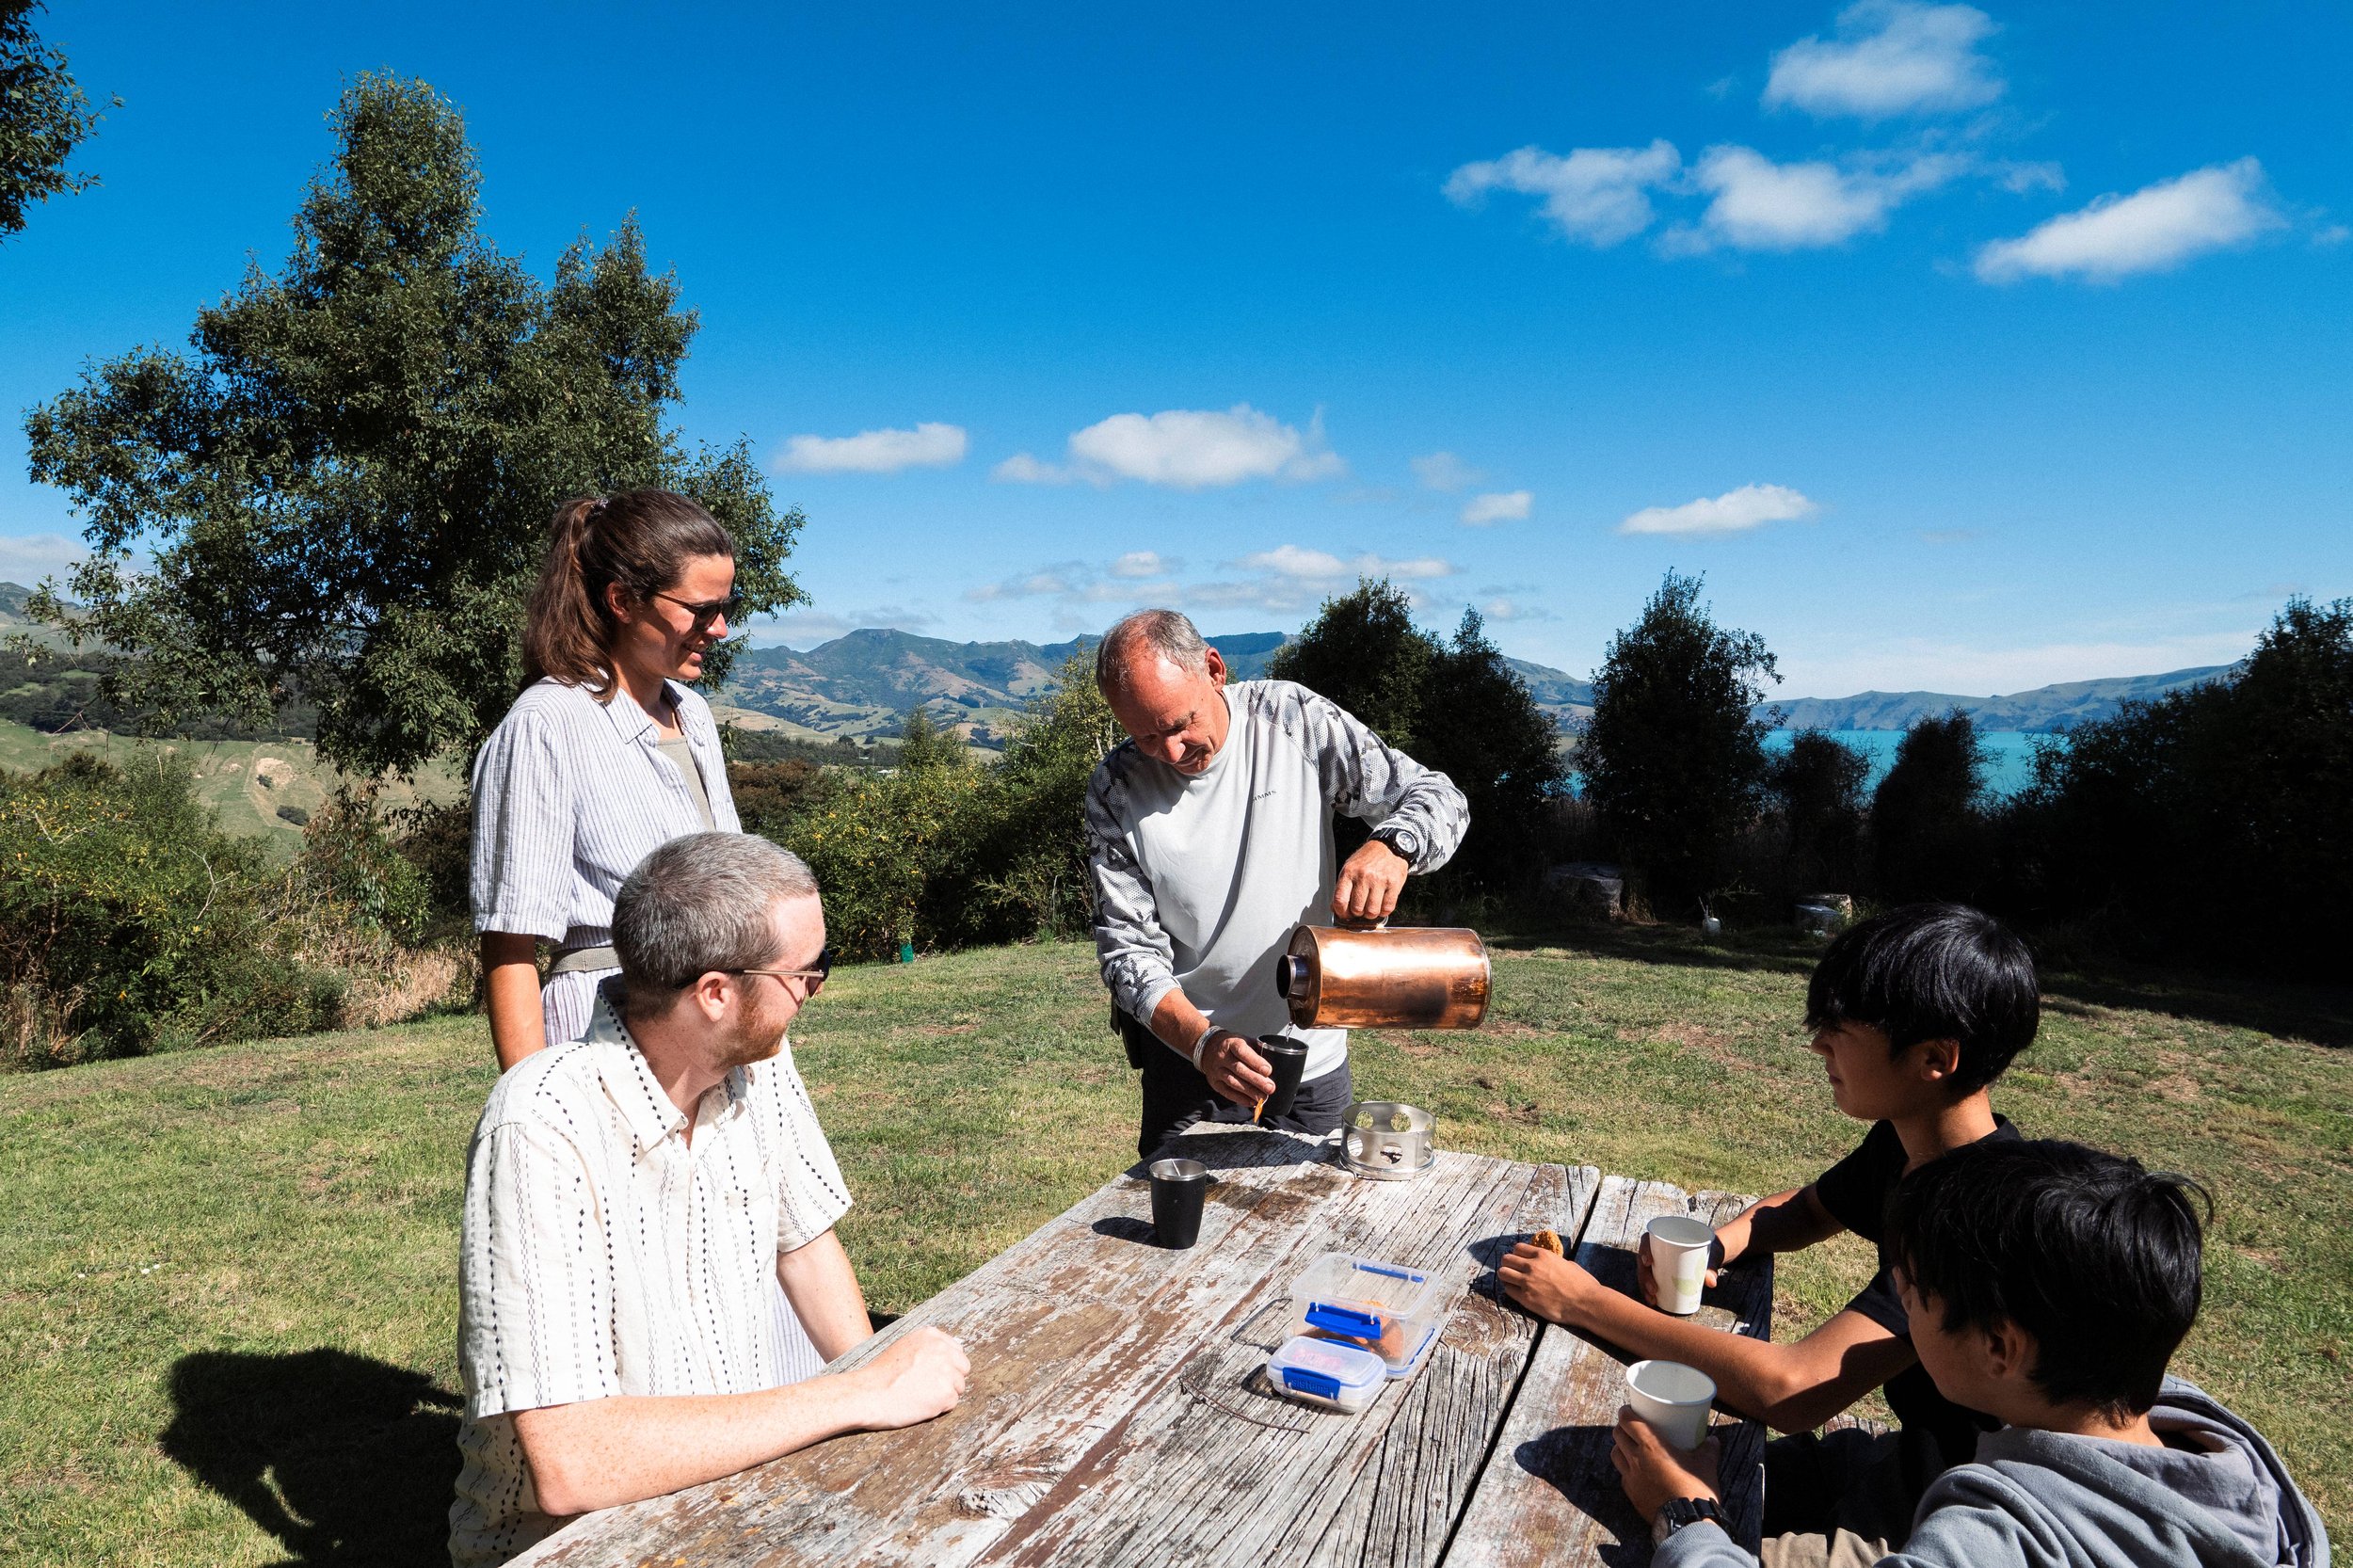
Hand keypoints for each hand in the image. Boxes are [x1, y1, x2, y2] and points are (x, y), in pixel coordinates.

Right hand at [855, 1325, 968, 1429]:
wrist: (868, 1394)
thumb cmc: (881, 1375)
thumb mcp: (904, 1347)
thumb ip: (927, 1347)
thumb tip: (951, 1353)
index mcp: (931, 1335)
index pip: (956, 1351)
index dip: (945, 1366)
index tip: (930, 1375)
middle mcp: (942, 1349)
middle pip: (963, 1368)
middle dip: (950, 1379)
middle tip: (927, 1389)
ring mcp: (946, 1370)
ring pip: (958, 1387)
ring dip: (943, 1395)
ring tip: (919, 1396)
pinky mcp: (946, 1393)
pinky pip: (952, 1403)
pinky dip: (939, 1408)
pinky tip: (920, 1405)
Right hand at [1198, 1031, 1275, 1105]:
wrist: (1207, 1047)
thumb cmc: (1231, 1045)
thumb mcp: (1243, 1040)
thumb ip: (1257, 1049)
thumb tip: (1275, 1059)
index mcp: (1231, 1044)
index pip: (1243, 1052)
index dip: (1256, 1062)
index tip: (1268, 1071)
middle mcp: (1222, 1057)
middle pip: (1240, 1070)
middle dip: (1256, 1080)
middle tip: (1270, 1088)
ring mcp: (1217, 1071)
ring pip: (1233, 1082)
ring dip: (1249, 1092)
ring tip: (1263, 1097)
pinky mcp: (1214, 1082)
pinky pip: (1227, 1092)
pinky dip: (1240, 1099)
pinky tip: (1251, 1102)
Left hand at [1332, 838, 1408, 925]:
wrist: (1389, 847)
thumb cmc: (1368, 859)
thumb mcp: (1350, 868)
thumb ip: (1342, 888)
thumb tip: (1335, 909)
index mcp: (1349, 872)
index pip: (1340, 900)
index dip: (1341, 913)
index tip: (1345, 914)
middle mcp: (1363, 876)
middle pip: (1357, 909)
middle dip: (1358, 913)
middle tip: (1361, 908)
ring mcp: (1379, 880)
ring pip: (1372, 911)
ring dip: (1371, 914)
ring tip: (1371, 907)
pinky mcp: (1393, 884)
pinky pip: (1387, 908)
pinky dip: (1384, 911)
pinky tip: (1382, 905)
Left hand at [1497, 1242, 1605, 1325]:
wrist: (1586, 1303)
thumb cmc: (1582, 1283)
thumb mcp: (1567, 1264)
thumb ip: (1552, 1262)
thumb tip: (1548, 1264)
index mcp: (1543, 1255)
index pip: (1518, 1248)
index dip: (1518, 1254)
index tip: (1519, 1260)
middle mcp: (1532, 1266)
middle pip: (1506, 1259)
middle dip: (1508, 1264)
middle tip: (1513, 1271)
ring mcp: (1527, 1282)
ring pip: (1503, 1273)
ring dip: (1506, 1276)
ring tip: (1512, 1281)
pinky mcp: (1526, 1299)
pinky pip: (1508, 1290)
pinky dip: (1511, 1290)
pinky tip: (1518, 1292)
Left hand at [1611, 1405, 1721, 1522]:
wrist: (1687, 1522)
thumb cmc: (1695, 1489)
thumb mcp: (1705, 1465)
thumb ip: (1708, 1449)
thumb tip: (1713, 1440)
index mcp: (1651, 1446)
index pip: (1628, 1421)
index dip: (1626, 1412)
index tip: (1629, 1409)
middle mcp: (1636, 1459)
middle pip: (1618, 1435)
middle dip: (1622, 1428)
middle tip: (1632, 1427)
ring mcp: (1631, 1477)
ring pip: (1615, 1454)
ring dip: (1620, 1447)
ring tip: (1630, 1447)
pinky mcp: (1631, 1494)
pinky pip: (1623, 1475)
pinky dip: (1626, 1469)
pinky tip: (1636, 1471)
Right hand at [1635, 1232, 1721, 1307]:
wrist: (1710, 1257)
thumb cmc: (1706, 1252)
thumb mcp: (1708, 1257)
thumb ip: (1710, 1268)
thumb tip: (1711, 1282)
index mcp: (1663, 1239)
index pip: (1647, 1241)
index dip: (1644, 1251)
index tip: (1649, 1263)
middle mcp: (1656, 1250)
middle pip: (1643, 1262)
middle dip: (1645, 1277)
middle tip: (1654, 1289)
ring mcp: (1656, 1262)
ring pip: (1644, 1273)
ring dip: (1644, 1287)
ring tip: (1653, 1299)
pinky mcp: (1659, 1273)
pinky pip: (1649, 1281)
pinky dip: (1648, 1292)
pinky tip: (1651, 1301)